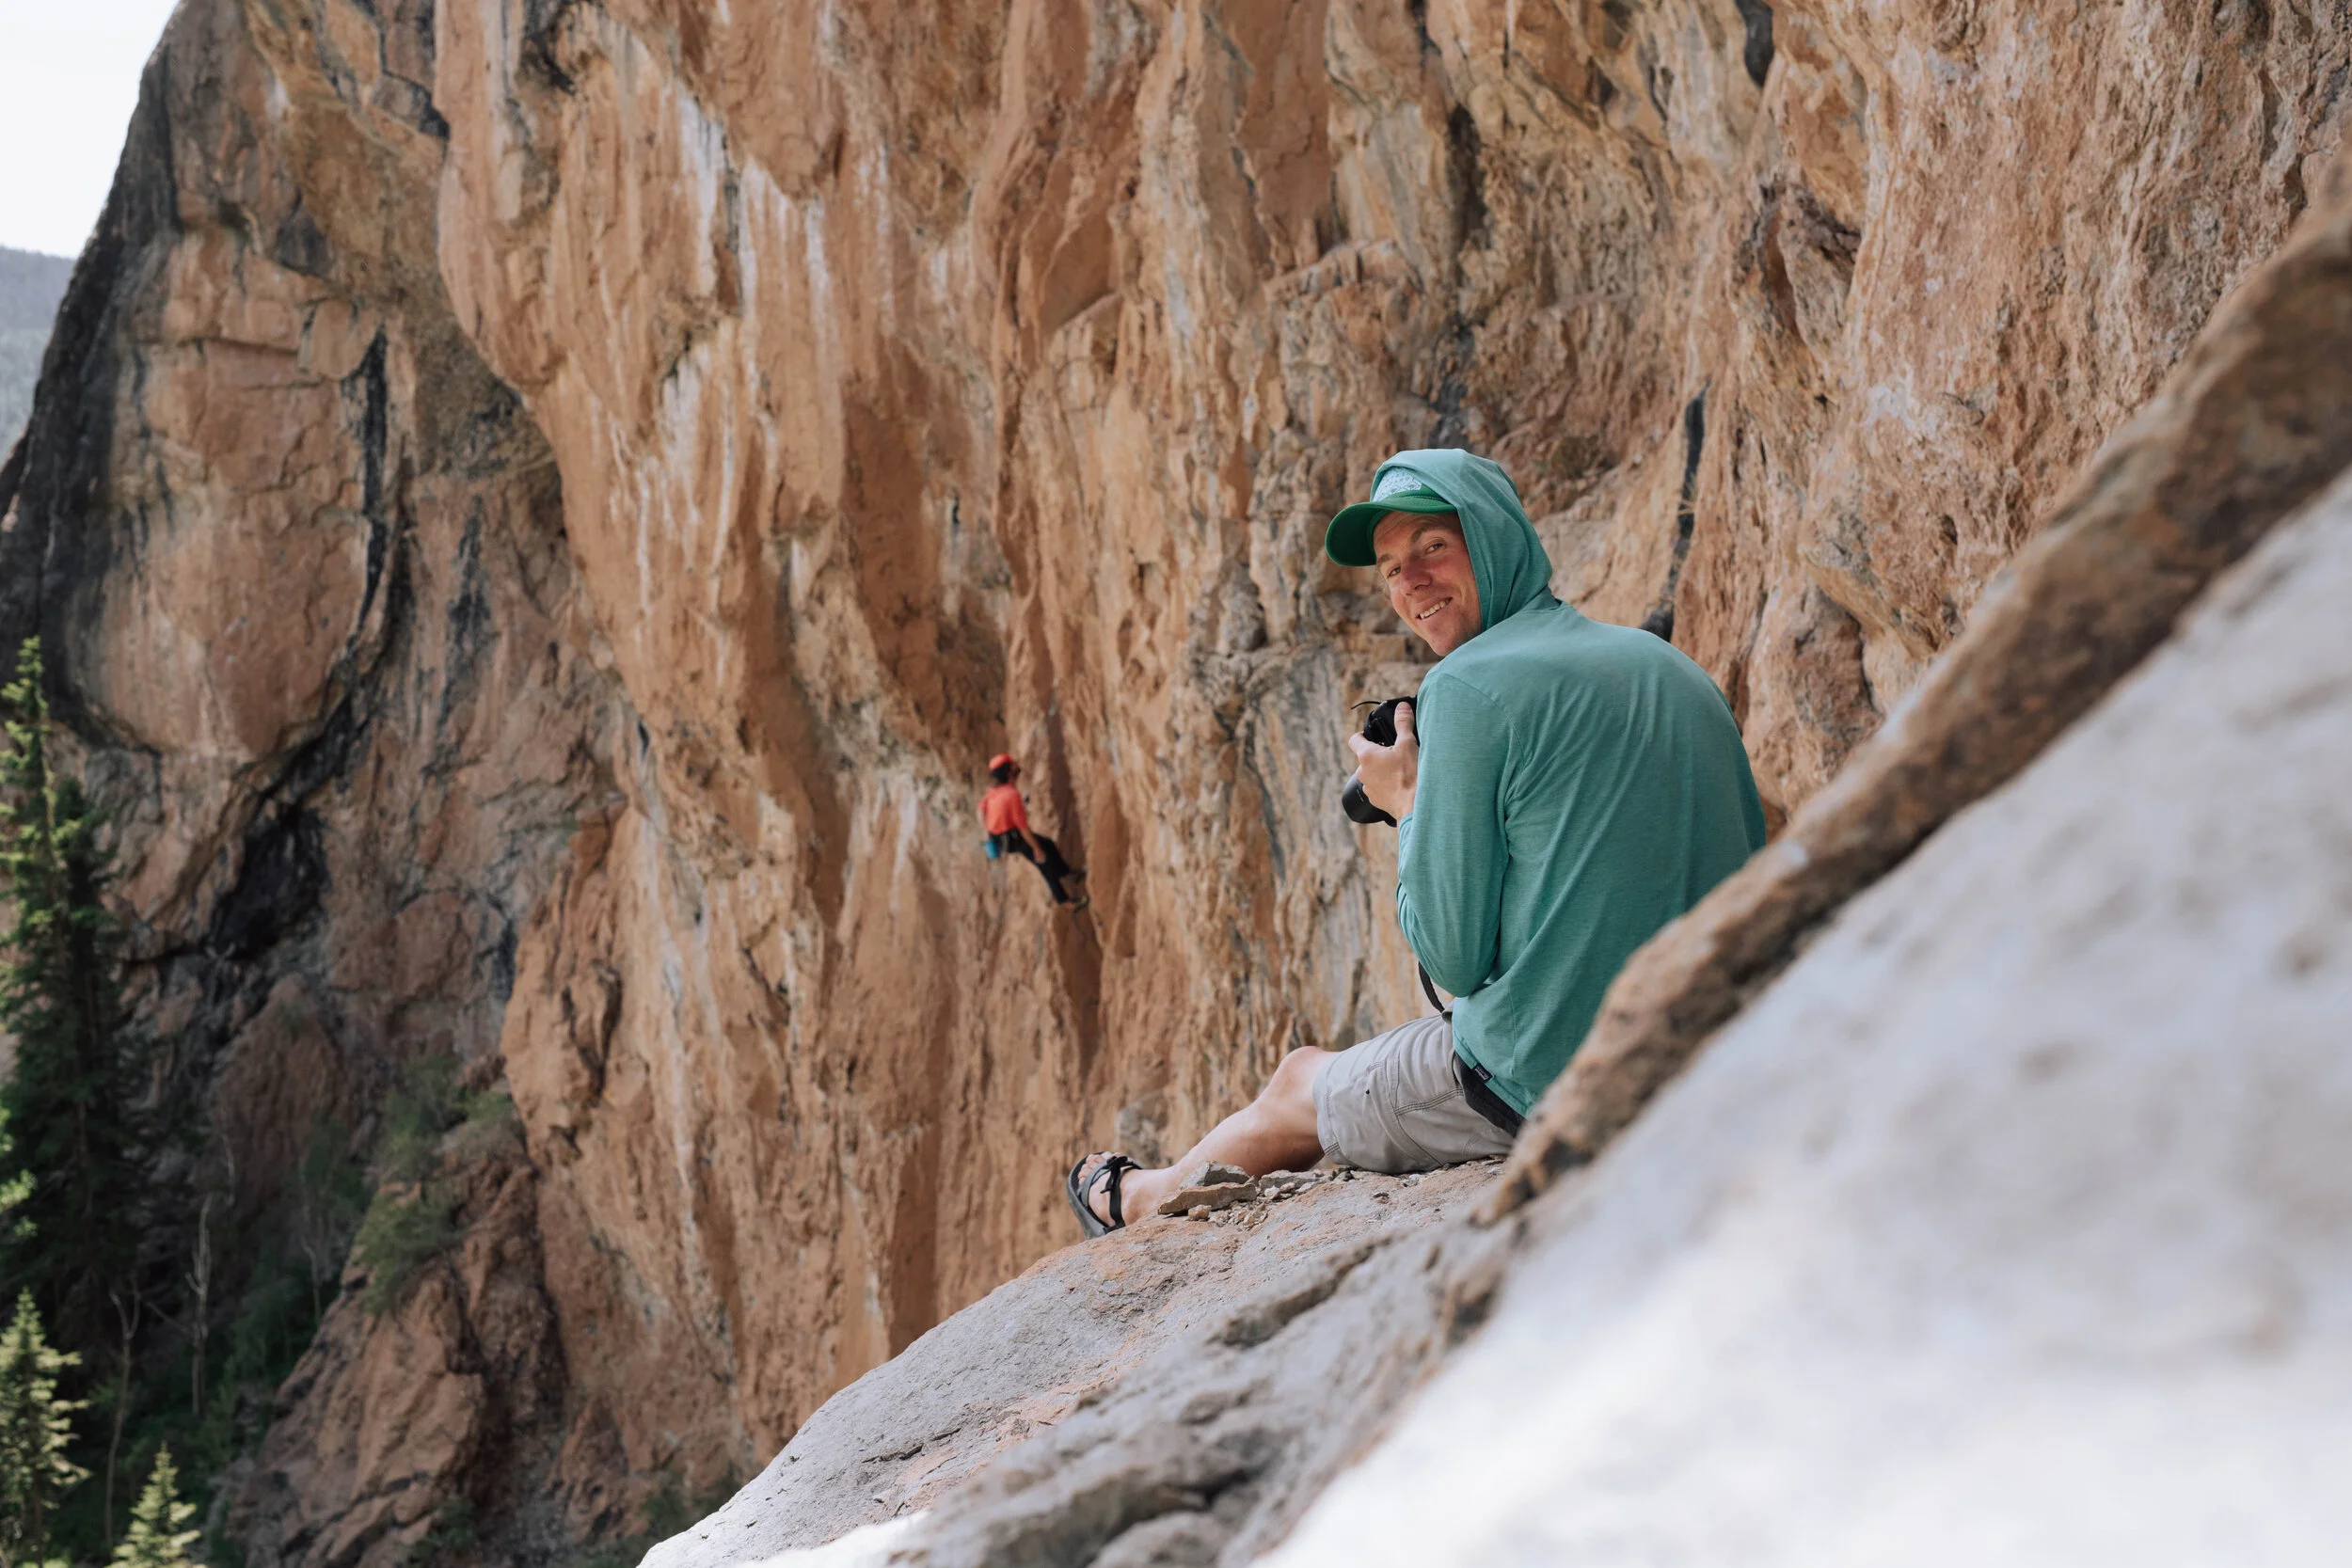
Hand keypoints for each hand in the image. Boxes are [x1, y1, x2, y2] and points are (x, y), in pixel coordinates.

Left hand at [1348, 700, 1417, 822]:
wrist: (1415, 806)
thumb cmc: (1410, 775)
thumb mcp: (1408, 744)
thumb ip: (1403, 723)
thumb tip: (1402, 707)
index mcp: (1366, 756)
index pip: (1354, 739)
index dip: (1361, 734)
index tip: (1370, 734)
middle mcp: (1362, 772)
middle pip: (1366, 757)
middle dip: (1379, 753)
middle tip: (1396, 752)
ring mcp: (1368, 788)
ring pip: (1372, 773)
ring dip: (1382, 770)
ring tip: (1400, 770)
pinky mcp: (1376, 800)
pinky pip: (1379, 787)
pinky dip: (1387, 784)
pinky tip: (1401, 784)